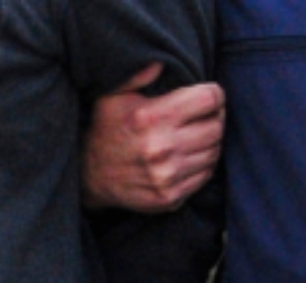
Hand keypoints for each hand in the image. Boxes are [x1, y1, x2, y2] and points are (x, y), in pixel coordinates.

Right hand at [82, 63, 225, 212]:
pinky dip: (202, 164)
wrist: (88, 177)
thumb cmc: (104, 130)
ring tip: (196, 136)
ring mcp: (168, 175)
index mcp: (153, 117)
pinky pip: (205, 175)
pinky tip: (188, 157)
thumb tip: (159, 62)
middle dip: (214, 117)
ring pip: (214, 151)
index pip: (209, 98)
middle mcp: (163, 147)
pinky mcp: (170, 197)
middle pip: (217, 126)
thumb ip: (136, 75)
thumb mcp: (111, 97)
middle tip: (203, 116)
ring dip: (210, 142)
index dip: (213, 94)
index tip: (206, 96)